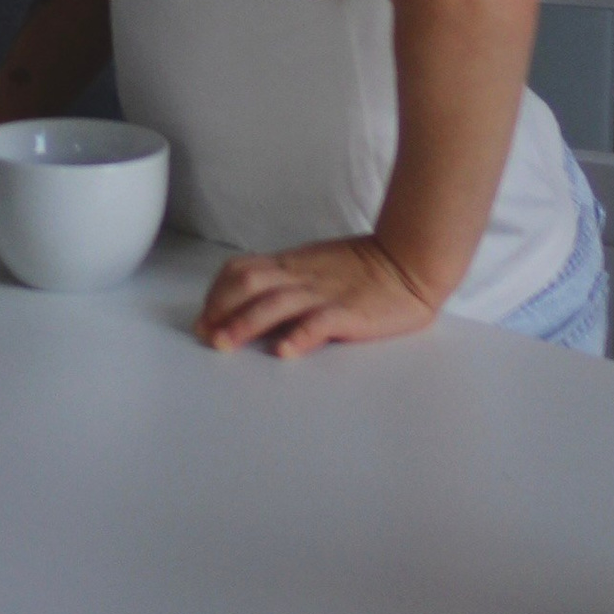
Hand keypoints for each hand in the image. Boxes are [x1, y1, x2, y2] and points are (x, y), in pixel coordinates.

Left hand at [195, 235, 439, 358]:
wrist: (409, 262)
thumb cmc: (364, 270)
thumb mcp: (316, 268)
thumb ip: (287, 282)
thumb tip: (253, 306)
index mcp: (292, 265)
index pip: (242, 270)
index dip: (217, 293)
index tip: (203, 318)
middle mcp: (301, 277)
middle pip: (249, 283)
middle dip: (221, 308)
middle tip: (206, 334)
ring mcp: (324, 293)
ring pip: (275, 302)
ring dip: (246, 323)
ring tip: (226, 343)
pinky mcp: (349, 311)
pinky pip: (320, 321)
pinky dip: (299, 335)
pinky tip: (285, 351)